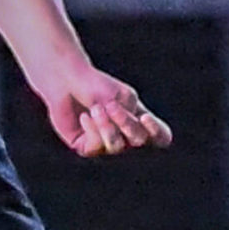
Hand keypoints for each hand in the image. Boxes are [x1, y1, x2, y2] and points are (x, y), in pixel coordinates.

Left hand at [43, 67, 172, 156]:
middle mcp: (125, 136)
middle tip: (111, 106)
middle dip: (126, 123)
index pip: (160, 137)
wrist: (67, 81)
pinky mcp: (87, 148)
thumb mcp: (122, 99)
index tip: (145, 118)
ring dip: (107, 126)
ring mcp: (107, 144)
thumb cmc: (97, 86)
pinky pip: (96, 147)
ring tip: (95, 108)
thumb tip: (133, 142)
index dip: (157, 133)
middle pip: (139, 140)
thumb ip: (131, 119)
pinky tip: (85, 117)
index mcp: (139, 121)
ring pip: (117, 146)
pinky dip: (92, 130)